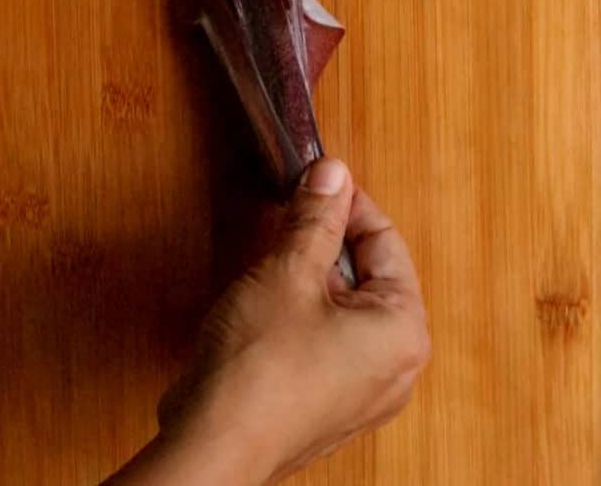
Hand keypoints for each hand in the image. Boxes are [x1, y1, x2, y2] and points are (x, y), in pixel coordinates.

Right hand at [124, 158, 428, 484]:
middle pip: (371, 274)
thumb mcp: (288, 270)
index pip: (386, 240)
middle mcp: (395, 366)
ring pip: (348, 306)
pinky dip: (307, 310)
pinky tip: (271, 301)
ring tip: (278, 256)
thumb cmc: (258, 367)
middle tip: (294, 212)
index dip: (347, 203)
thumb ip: (315, 217)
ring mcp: (364, 390)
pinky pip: (330, 338)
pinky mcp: (330, 404)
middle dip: (330, 239)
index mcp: (402, 330)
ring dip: (314, 273)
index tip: (317, 178)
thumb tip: (332, 174)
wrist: (216, 443)